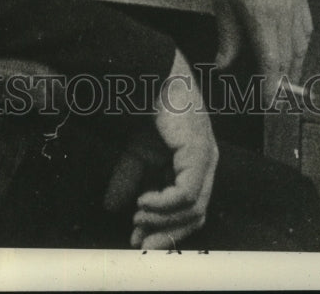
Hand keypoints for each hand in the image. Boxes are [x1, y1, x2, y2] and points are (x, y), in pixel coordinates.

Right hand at [104, 50, 217, 249]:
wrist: (150, 76)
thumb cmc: (149, 108)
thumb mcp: (135, 152)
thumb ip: (128, 180)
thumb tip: (112, 207)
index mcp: (196, 165)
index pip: (189, 210)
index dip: (165, 227)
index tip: (138, 239)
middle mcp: (207, 165)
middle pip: (195, 216)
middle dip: (166, 233)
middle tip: (140, 242)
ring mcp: (207, 160)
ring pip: (192, 210)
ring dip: (161, 220)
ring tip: (137, 217)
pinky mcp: (199, 154)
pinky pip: (186, 194)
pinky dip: (163, 204)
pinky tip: (143, 201)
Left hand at [214, 0, 312, 101]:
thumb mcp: (222, 3)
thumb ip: (226, 38)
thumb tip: (221, 65)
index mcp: (262, 16)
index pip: (271, 61)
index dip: (271, 85)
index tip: (267, 101)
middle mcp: (284, 13)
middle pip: (288, 58)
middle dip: (282, 82)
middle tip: (273, 96)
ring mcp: (296, 5)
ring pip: (301, 46)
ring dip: (294, 66)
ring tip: (285, 81)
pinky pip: (307, 29)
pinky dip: (302, 46)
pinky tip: (294, 53)